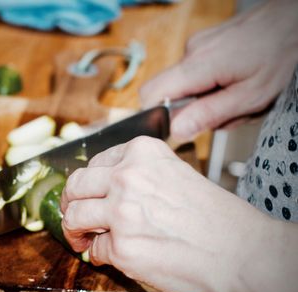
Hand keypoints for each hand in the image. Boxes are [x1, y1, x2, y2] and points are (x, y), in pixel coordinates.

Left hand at [60, 136, 271, 291]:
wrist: (243, 252)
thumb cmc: (217, 218)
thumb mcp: (175, 174)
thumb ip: (139, 176)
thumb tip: (105, 191)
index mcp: (141, 152)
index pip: (94, 163)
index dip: (87, 183)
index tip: (86, 194)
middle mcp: (127, 177)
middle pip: (75, 185)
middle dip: (69, 202)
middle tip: (72, 216)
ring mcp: (121, 212)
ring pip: (74, 216)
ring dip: (74, 230)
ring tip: (81, 240)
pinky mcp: (122, 248)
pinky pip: (95, 250)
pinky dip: (99, 256)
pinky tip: (113, 257)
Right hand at [140, 0, 297, 141]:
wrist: (294, 18)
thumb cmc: (280, 54)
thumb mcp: (250, 96)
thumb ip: (209, 114)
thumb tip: (175, 130)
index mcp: (197, 66)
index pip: (150, 95)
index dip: (157, 115)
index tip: (179, 126)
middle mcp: (191, 52)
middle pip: (168, 92)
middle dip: (191, 110)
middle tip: (223, 113)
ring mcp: (197, 45)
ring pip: (185, 85)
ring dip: (207, 98)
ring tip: (236, 95)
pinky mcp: (204, 43)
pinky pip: (197, 72)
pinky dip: (213, 84)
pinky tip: (235, 81)